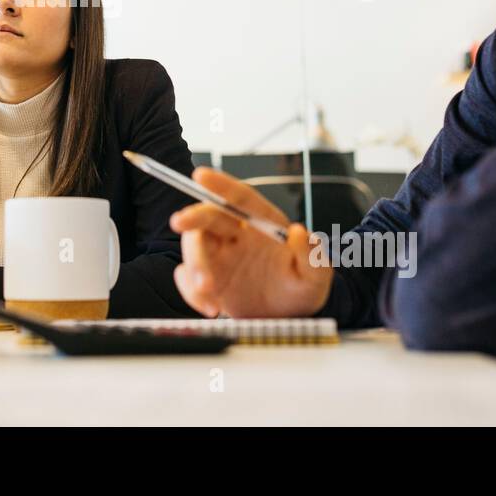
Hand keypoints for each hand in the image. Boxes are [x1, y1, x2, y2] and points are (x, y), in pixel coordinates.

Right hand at [170, 168, 332, 317]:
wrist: (290, 320)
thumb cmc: (303, 290)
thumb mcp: (316, 277)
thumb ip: (312, 254)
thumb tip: (300, 232)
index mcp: (262, 223)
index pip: (240, 198)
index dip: (221, 184)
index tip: (200, 175)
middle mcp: (236, 234)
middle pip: (208, 217)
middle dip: (192, 217)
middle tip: (180, 222)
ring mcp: (219, 256)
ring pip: (193, 246)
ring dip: (194, 264)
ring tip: (208, 290)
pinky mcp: (208, 278)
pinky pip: (187, 277)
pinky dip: (191, 292)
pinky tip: (211, 307)